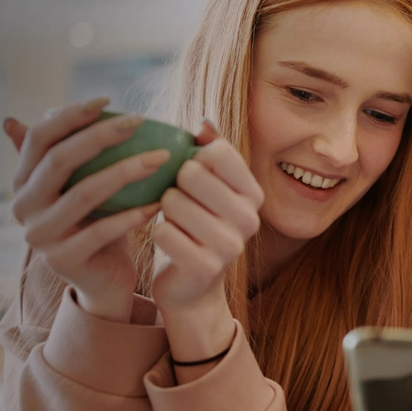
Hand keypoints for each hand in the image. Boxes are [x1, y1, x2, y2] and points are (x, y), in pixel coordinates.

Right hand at [5, 98, 169, 322]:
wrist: (104, 279)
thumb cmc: (96, 221)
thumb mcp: (78, 184)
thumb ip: (60, 153)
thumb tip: (10, 120)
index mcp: (23, 183)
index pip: (38, 138)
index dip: (69, 115)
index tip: (108, 100)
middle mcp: (23, 208)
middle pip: (59, 160)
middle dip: (100, 135)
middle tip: (138, 121)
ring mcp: (40, 237)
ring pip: (83, 194)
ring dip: (125, 171)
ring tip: (160, 157)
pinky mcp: (64, 261)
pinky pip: (102, 231)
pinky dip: (132, 215)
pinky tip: (159, 202)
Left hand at [149, 121, 263, 313]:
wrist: (193, 287)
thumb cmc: (197, 225)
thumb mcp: (208, 188)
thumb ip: (208, 152)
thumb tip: (203, 123)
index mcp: (253, 193)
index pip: (218, 152)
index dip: (192, 157)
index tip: (190, 174)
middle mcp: (249, 218)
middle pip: (192, 173)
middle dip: (173, 183)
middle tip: (176, 200)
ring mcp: (230, 245)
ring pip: (173, 201)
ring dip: (164, 209)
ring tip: (174, 220)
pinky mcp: (204, 267)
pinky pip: (163, 231)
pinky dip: (158, 232)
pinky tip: (169, 240)